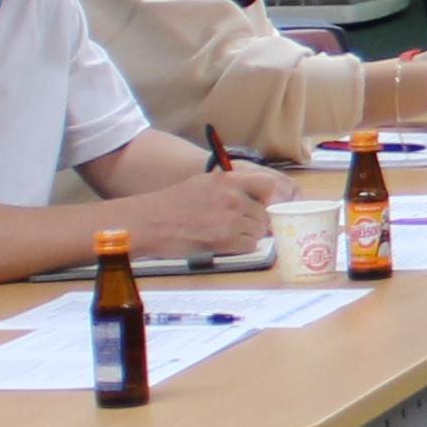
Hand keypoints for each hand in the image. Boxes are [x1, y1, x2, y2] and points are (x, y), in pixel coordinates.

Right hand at [122, 165, 274, 261]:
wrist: (152, 222)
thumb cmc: (176, 203)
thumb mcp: (206, 183)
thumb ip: (234, 187)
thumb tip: (262, 197)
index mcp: (229, 180)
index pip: (270, 185)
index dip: (274, 198)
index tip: (268, 206)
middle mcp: (233, 198)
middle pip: (265, 213)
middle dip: (257, 221)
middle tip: (240, 224)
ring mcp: (230, 219)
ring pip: (259, 230)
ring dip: (249, 234)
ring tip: (227, 233)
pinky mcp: (225, 240)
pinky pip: (249, 245)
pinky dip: (241, 246)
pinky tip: (224, 242)